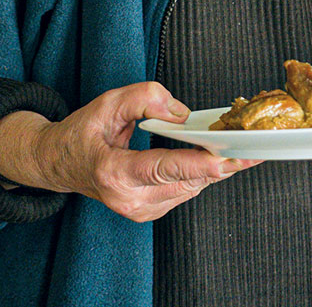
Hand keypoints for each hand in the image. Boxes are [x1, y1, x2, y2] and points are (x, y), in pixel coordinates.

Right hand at [0, 82, 257, 221]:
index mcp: (112, 173)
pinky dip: (200, 173)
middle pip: (186, 181)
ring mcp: (139, 210)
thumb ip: (144, 98)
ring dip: (213, 167)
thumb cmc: (81, 133)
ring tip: (234, 146)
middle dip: (220, 162)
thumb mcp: (107, 103)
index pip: (161, 168)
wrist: (59, 164)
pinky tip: (208, 157)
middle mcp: (127, 199)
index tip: (225, 158)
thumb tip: (180, 112)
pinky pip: (186, 191)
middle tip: (252, 146)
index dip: (196, 163)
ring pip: (191, 187)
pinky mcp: (149, 213)